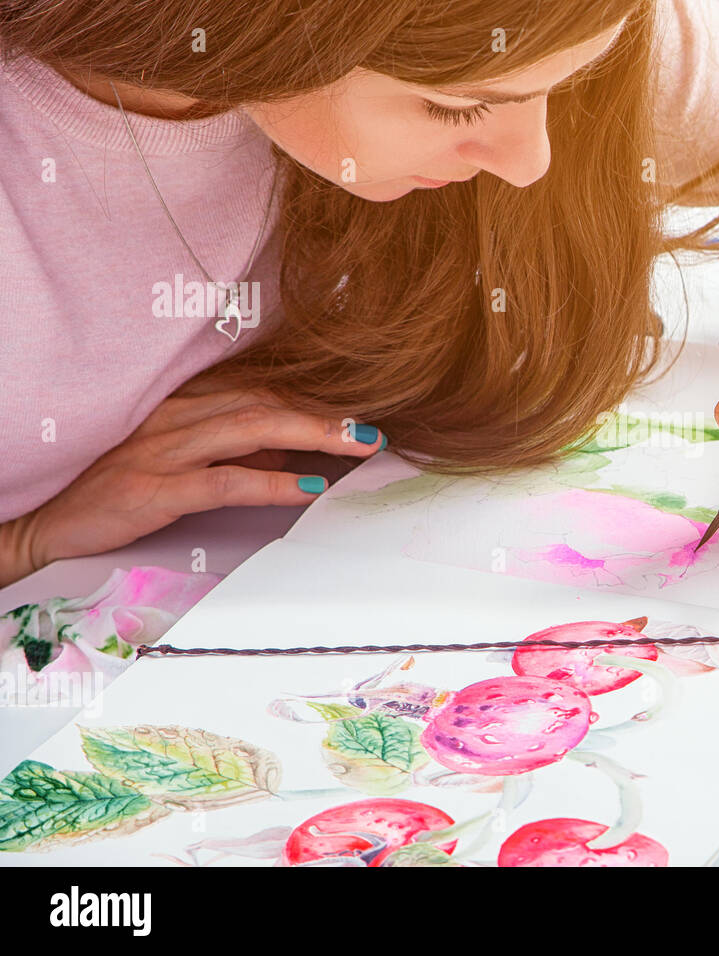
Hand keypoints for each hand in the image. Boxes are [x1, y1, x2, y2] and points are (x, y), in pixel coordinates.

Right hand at [9, 389, 385, 577]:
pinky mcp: (155, 488)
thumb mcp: (186, 462)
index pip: (263, 390)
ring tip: (358, 444)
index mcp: (187, 406)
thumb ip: (237, 453)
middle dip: (327, 413)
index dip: (315, 399)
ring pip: (252, 428)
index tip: (362, 408)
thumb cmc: (123, 488)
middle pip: (267, 402)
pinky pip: (225, 480)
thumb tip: (295, 457)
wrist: (51, 519)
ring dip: (314, 435)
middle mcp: (179, 417)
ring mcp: (166, 449)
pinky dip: (273, 483)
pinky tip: (309, 487)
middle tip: (375, 427)